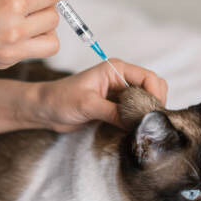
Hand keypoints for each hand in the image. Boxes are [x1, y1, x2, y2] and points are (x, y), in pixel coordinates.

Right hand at [0, 0, 71, 69]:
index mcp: (11, 5)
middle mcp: (15, 30)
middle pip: (54, 18)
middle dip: (49, 7)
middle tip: (36, 2)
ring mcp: (12, 50)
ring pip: (51, 42)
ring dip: (47, 30)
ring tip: (32, 22)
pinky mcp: (6, 62)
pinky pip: (31, 53)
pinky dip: (30, 42)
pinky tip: (13, 33)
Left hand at [28, 59, 167, 131]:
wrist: (44, 110)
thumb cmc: (60, 99)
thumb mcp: (87, 105)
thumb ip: (113, 112)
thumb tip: (137, 122)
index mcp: (116, 70)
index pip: (149, 78)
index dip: (156, 95)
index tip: (153, 114)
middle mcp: (121, 79)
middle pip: (153, 89)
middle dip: (155, 105)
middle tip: (149, 123)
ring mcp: (119, 94)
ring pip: (146, 102)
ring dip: (147, 114)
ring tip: (141, 128)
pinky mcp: (115, 108)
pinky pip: (135, 113)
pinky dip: (138, 121)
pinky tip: (134, 131)